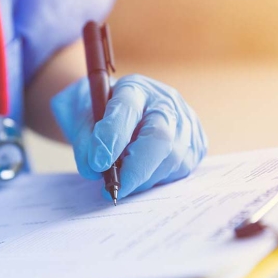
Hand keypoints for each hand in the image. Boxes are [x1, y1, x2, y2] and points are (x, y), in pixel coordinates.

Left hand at [51, 74, 206, 199]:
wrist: (126, 110)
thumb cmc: (102, 113)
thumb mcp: (81, 116)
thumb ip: (85, 140)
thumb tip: (95, 170)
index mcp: (135, 88)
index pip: (127, 108)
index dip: (113, 136)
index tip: (98, 162)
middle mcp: (167, 102)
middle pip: (160, 137)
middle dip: (135, 169)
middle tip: (113, 190)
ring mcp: (186, 123)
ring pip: (171, 160)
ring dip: (144, 179)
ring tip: (125, 178)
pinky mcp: (197, 144)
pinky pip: (180, 170)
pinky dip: (157, 178)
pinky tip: (143, 172)